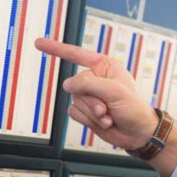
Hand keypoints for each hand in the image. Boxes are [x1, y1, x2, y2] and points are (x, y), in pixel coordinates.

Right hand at [35, 37, 156, 149]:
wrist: (137, 133)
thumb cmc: (133, 108)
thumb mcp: (114, 91)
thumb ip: (88, 84)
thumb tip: (67, 85)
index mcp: (104, 66)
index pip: (76, 55)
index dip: (56, 49)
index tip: (38, 43)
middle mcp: (95, 79)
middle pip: (76, 85)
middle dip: (91, 101)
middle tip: (107, 108)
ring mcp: (90, 96)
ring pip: (75, 101)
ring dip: (92, 113)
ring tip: (108, 116)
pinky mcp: (86, 111)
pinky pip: (74, 113)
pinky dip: (88, 120)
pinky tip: (104, 122)